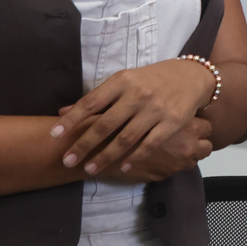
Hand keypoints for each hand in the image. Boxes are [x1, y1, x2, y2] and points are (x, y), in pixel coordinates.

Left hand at [52, 58, 215, 175]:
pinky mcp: (173, 122)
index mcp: (122, 81)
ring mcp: (156, 109)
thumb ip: (97, 98)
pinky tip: (122, 167)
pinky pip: (149, 144)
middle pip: (105, 124)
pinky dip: (134, 157)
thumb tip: (63, 111)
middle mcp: (138, 94)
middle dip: (84, 145)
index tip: (54, 135)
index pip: (91, 102)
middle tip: (67, 161)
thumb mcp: (124, 81)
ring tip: (89, 169)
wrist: (192, 76)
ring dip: (105, 156)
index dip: (71, 120)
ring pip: (125, 138)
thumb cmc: (152, 79)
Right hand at [99, 116, 213, 183]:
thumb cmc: (124, 122)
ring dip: (187, 156)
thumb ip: (166, 112)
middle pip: (206, 147)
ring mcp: (177, 162)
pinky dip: (172, 165)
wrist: (103, 147)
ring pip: (194, 161)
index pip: (207, 127)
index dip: (198, 127)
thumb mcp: (147, 108)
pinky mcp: (164, 175)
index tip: (190, 126)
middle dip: (197, 144)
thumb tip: (177, 108)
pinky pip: (176, 170)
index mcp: (185, 124)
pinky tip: (162, 158)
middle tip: (186, 140)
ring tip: (174, 150)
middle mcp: (186, 144)